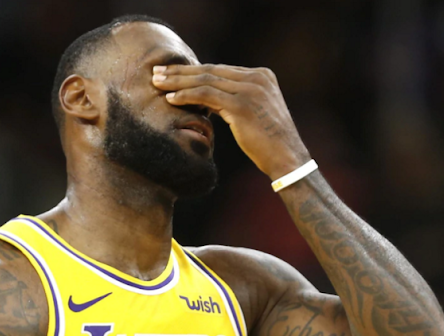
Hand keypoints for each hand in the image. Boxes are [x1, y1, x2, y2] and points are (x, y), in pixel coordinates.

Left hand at [152, 64, 310, 177]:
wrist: (287, 158)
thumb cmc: (268, 143)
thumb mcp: (254, 113)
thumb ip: (236, 99)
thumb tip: (208, 97)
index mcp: (261, 75)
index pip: (219, 70)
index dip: (193, 71)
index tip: (171, 73)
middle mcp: (257, 77)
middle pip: (210, 71)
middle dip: (180, 72)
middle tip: (156, 73)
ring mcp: (250, 89)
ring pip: (205, 81)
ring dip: (177, 82)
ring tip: (156, 83)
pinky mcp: (241, 105)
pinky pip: (206, 96)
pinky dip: (186, 96)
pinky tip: (170, 99)